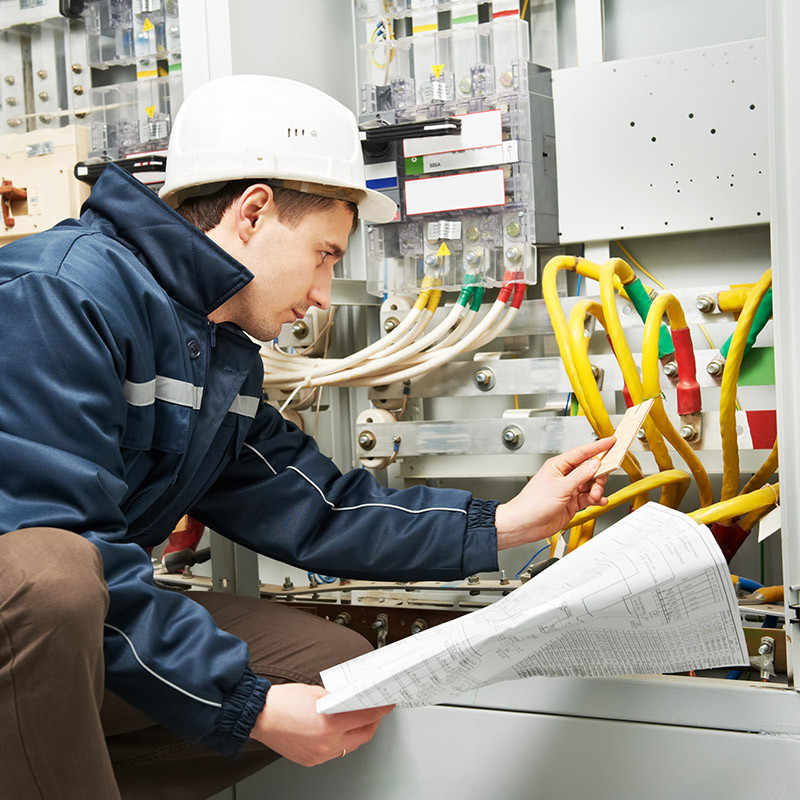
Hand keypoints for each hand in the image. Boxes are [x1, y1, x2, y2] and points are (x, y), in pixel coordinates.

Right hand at [250, 683, 393, 766]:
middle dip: (373, 723)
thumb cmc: (283, 702)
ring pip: (348, 747)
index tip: (387, 705)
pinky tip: (339, 731)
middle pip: (362, 736)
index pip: (365, 718)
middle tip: (376, 712)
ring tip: (358, 720)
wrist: (259, 716)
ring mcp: (318, 755)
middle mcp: (326, 744)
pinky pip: (333, 752)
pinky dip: (340, 741)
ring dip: (357, 733)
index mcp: (330, 725)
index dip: (380, 710)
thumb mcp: (317, 693)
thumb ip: (338, 700)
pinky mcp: (310, 760)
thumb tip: (352, 701)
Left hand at [494, 437, 614, 549]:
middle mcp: (564, 476)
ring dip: (597, 490)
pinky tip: (598, 501)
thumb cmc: (533, 503)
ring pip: (591, 484)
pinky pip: (589, 497)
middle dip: (598, 475)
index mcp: (558, 466)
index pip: (582, 452)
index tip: (611, 441)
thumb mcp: (560, 488)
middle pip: (589, 469)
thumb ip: (580, 476)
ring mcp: (568, 489)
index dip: (598, 446)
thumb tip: (594, 464)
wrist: (526, 524)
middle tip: (600, 482)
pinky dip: (596, 499)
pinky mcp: (571, 502)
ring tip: (595, 496)